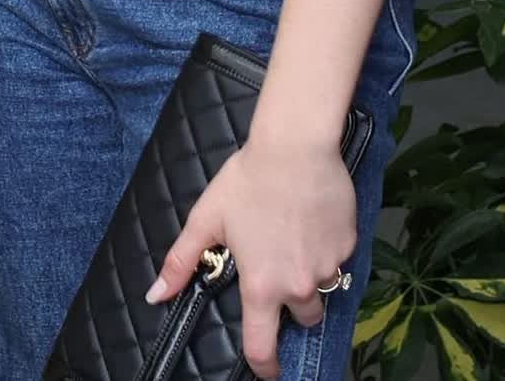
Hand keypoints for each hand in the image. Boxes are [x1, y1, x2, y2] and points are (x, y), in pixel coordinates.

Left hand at [144, 136, 356, 379]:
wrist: (296, 147)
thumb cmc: (247, 180)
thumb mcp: (206, 219)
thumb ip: (181, 262)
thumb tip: (154, 295)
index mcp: (261, 286)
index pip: (263, 347)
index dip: (265, 367)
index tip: (267, 371)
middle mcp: (298, 285)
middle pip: (301, 318)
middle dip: (291, 304)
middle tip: (277, 269)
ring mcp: (328, 267)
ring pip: (322, 289)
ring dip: (310, 278)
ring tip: (294, 242)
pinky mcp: (349, 246)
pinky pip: (338, 260)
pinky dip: (326, 249)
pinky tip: (311, 220)